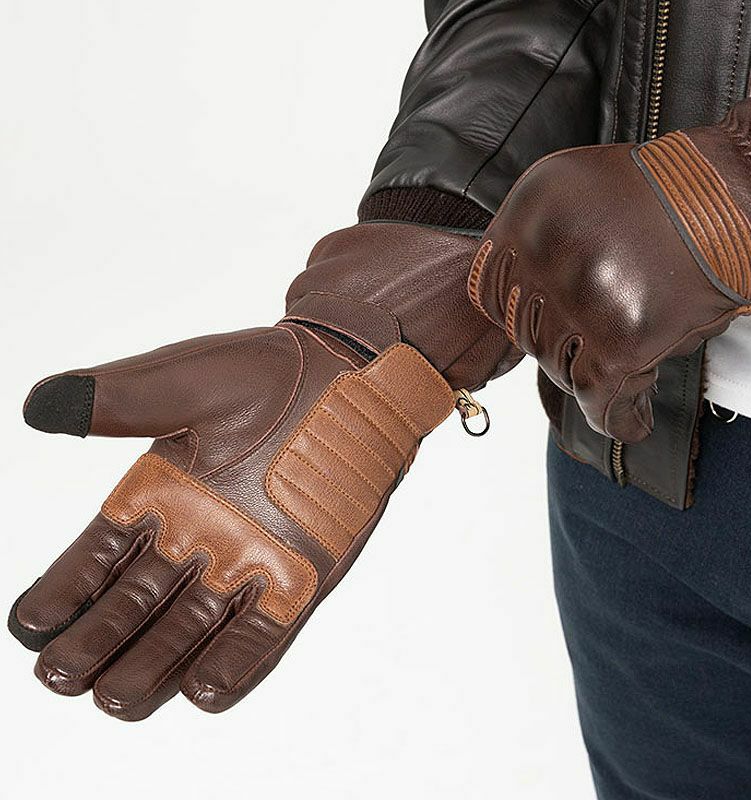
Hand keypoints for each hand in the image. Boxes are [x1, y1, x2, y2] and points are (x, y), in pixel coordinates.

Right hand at [9, 221, 513, 719]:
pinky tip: (204, 689)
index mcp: (160, 493)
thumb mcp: (187, 381)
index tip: (29, 622)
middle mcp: (198, 535)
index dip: (64, 588)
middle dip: (98, 640)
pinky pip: (265, 627)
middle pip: (136, 602)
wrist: (349, 376)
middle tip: (59, 676)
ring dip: (156, 663)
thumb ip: (119, 400)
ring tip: (117, 697)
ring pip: (191, 625)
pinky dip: (238, 659)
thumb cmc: (266, 372)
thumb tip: (42, 405)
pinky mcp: (301, 573)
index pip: (98, 553)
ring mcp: (249, 558)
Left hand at [468, 79, 750, 441]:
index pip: (489, 290)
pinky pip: (600, 399)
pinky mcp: (620, 341)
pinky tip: (632, 421)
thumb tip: (519, 300)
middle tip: (594, 333)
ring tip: (629, 353)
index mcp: (528, 210)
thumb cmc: (668, 194)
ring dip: (589, 371)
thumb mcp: (577, 191)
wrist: (743, 197)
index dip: (516, 311)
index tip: (539, 320)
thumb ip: (538, 240)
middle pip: (525, 330)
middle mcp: (545, 251)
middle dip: (556, 339)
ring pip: (559, 367)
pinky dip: (617, 418)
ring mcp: (580, 298)